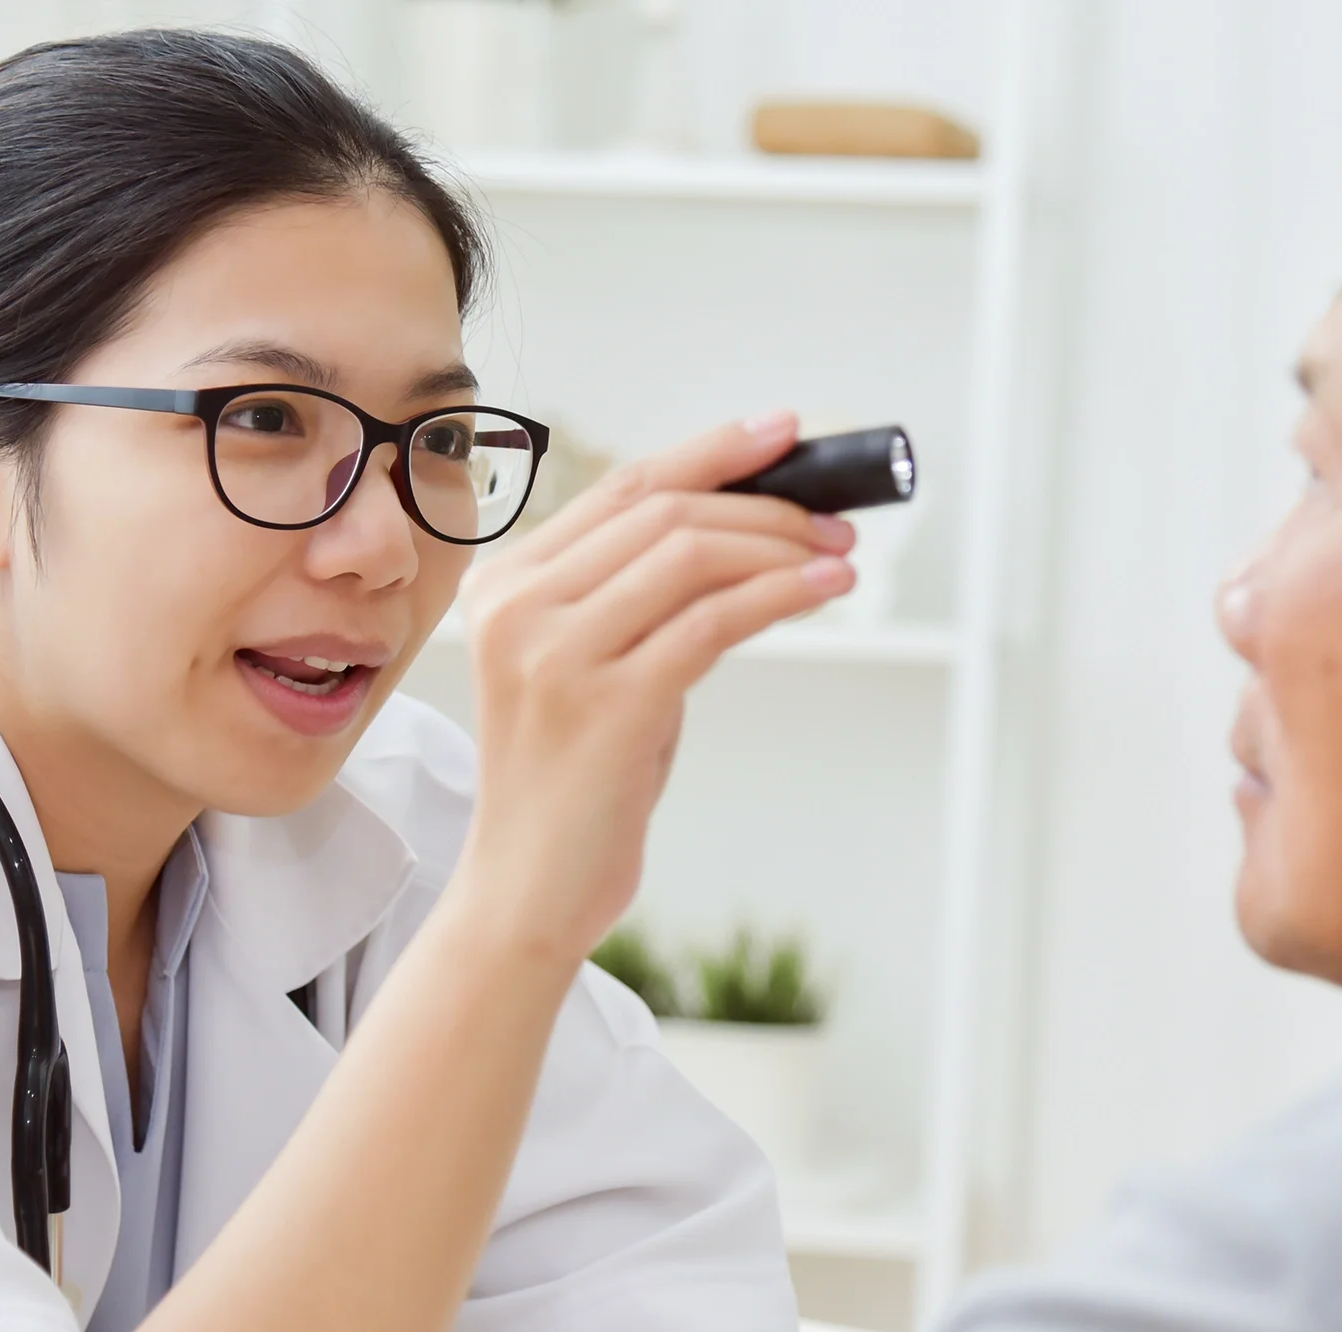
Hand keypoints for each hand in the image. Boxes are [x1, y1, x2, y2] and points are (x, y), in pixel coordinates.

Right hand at [450, 411, 854, 961]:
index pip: (621, 488)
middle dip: (763, 506)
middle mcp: (518, 606)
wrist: (526, 888)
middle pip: (662, 511)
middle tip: (834, 524)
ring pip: (689, 554)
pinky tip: (823, 594)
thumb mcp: (590, 669)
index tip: (780, 433)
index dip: (709, 452)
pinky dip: (779, 597)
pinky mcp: (606, 705)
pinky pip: (711, 622)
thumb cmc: (573, 783)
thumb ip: (637, 600)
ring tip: (837, 560)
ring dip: (780, 548)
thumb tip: (748, 538)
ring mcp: (555, 654)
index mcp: (504, 584)